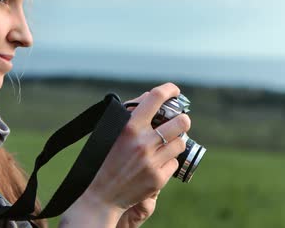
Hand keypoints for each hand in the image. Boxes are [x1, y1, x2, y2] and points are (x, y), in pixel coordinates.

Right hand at [61, 83, 190, 226]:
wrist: (101, 195)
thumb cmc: (105, 160)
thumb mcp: (111, 133)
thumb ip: (131, 115)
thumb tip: (150, 97)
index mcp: (130, 127)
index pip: (155, 98)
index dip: (169, 90)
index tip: (174, 90)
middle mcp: (143, 142)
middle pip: (181, 122)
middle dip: (183, 120)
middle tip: (179, 122)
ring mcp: (152, 161)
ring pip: (181, 143)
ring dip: (176, 141)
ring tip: (166, 144)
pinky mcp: (159, 179)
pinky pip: (174, 162)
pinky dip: (168, 161)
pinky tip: (157, 163)